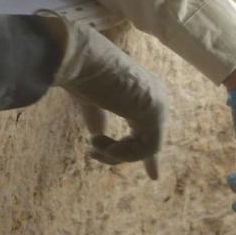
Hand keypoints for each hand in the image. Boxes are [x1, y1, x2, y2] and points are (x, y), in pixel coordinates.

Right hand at [42, 17, 164, 176]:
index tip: (154, 178)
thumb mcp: (89, 101)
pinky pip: (148, 148)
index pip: (149, 127)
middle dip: (121, 155)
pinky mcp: (156, 111)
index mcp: (141, 89)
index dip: (149, 156)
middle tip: (92, 152)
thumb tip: (98, 133)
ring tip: (92, 144)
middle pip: (149, 141)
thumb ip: (97, 117)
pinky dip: (123, 153)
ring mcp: (158, 102)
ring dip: (115, 153)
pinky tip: (102, 143)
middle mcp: (154, 95)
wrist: (77, 57)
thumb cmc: (79, 74)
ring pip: (147, 148)